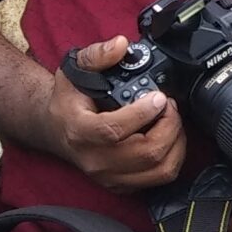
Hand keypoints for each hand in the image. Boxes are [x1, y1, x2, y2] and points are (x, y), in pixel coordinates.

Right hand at [41, 37, 186, 192]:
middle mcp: (94, 159)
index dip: (143, 114)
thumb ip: (97, 55)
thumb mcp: (75, 69)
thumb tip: (121, 45)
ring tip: (171, 120)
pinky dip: (173, 156)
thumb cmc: (68, 100)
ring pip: (159, 170)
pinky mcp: (121, 185)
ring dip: (176, 141)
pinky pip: (158, 178)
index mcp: (79, 131)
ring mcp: (108, 176)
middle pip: (146, 153)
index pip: (114, 130)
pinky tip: (167, 136)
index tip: (158, 97)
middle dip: (169, 125)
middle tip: (169, 105)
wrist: (56, 129)